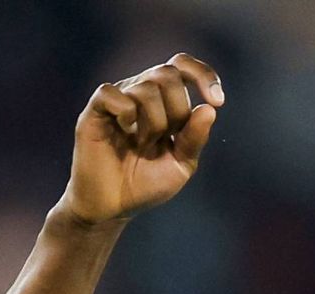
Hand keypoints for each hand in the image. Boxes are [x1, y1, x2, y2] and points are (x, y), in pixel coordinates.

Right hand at [61, 53, 222, 225]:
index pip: (182, 66)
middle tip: (164, 139)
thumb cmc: (145, 184)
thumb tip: (209, 108)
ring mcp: (118, 98)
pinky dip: (127, 114)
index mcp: (163, 100)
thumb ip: (195, 138)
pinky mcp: (95, 109)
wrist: (113, 207)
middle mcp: (139, 92)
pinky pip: (113, 94)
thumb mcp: (180, 165)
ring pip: (146, 88)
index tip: (218, 101)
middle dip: (176, 111)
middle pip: (168, 74)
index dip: (203, 75)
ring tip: (142, 145)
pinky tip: (124, 132)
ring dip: (153, 123)